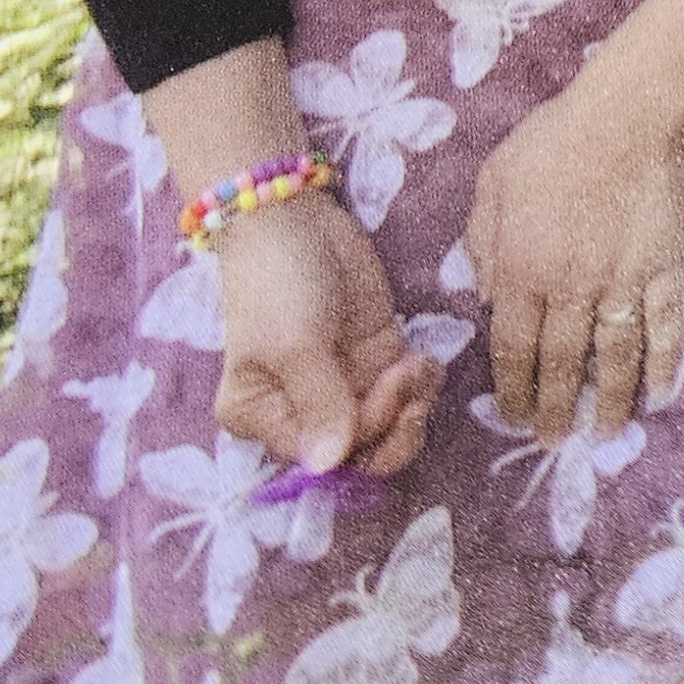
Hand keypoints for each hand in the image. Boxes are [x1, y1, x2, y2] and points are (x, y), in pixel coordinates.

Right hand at [210, 194, 432, 475]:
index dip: (361, 441)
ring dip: (412, 404)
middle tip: (407, 384)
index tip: (382, 393)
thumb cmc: (276, 282)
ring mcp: (343, 386)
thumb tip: (328, 466)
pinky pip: (408, 394)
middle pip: (360, 453)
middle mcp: (301, 412)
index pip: (319, 461)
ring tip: (414, 365)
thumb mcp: (292, 343)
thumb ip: (319, 404)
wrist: (294, 217)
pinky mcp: (375, 359)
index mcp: (261, 418)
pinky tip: (419, 356)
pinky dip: (422, 383)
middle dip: (393, 426)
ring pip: (391, 427)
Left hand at [464, 71, 683, 441]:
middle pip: (561, 363)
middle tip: (553, 441)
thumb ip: (482, 240)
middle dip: (555, 407)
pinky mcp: (665, 270)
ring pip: (615, 357)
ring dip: (610, 400)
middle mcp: (571, 288)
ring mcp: (623, 283)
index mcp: (523, 268)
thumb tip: (489, 295)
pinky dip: (663, 363)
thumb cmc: (553, 140)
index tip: (513, 418)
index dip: (513, 388)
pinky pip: (665, 327)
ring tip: (606, 432)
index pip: (513, 346)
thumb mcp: (493, 180)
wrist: (628, 115)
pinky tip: (659, 391)